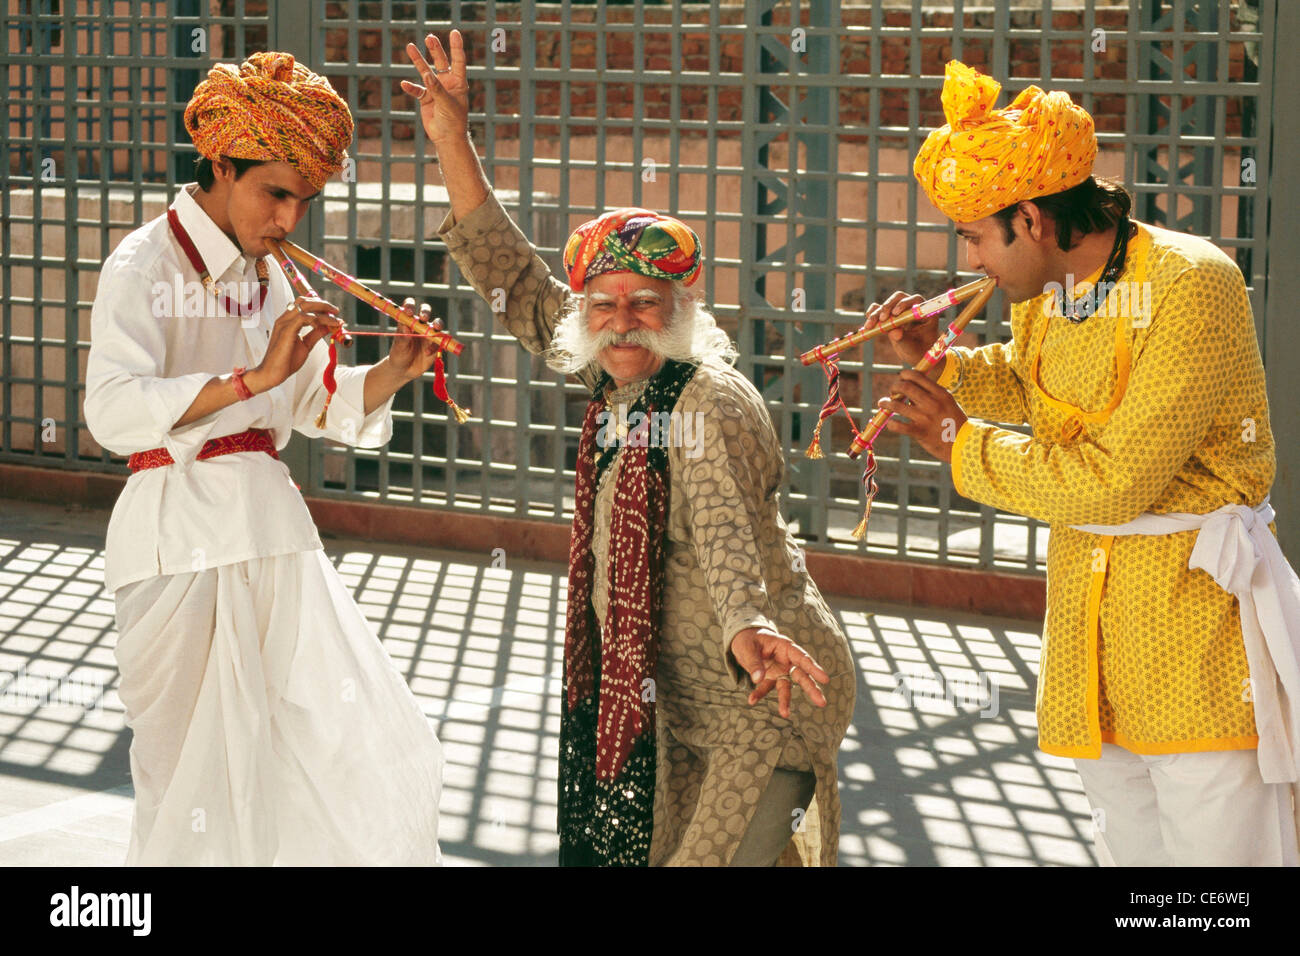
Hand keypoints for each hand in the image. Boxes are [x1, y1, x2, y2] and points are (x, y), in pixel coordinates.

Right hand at [245, 295, 340, 393]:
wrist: (272, 373)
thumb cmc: (286, 361)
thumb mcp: (306, 345)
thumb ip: (316, 334)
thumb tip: (328, 326)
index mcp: (288, 321)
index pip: (303, 304)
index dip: (320, 305)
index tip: (333, 312)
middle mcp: (285, 319)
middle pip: (304, 301)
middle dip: (323, 304)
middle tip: (336, 310)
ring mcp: (284, 323)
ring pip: (305, 306)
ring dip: (323, 310)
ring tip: (335, 320)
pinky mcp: (286, 331)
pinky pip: (302, 318)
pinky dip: (316, 319)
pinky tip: (324, 326)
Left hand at [386, 298, 444, 381]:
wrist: (404, 371)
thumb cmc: (398, 356)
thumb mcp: (398, 348)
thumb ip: (402, 338)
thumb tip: (405, 326)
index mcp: (407, 322)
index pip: (409, 308)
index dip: (410, 306)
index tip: (409, 312)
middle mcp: (419, 325)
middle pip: (425, 311)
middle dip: (425, 312)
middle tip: (423, 318)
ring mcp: (428, 334)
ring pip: (437, 324)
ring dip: (437, 324)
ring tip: (435, 329)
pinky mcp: (436, 344)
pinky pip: (440, 341)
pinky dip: (434, 346)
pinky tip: (427, 353)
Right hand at [401, 30, 469, 148]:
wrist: (447, 137)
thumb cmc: (453, 121)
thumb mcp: (447, 103)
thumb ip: (437, 88)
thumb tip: (426, 74)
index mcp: (458, 82)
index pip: (458, 61)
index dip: (456, 47)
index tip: (454, 33)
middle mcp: (447, 83)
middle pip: (440, 61)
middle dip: (435, 49)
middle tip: (430, 37)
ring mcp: (435, 90)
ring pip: (425, 71)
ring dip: (418, 60)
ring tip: (409, 47)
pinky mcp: (426, 99)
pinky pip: (416, 90)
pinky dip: (410, 87)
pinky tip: (405, 84)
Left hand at [730, 626, 829, 718]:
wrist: (743, 640)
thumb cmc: (749, 639)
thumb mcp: (748, 647)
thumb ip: (754, 662)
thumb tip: (758, 679)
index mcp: (785, 647)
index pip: (802, 658)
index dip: (813, 668)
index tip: (825, 679)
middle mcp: (786, 660)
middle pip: (801, 675)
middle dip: (811, 688)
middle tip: (822, 702)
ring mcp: (779, 670)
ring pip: (786, 687)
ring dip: (785, 700)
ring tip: (785, 714)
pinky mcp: (770, 678)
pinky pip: (766, 688)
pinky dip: (759, 694)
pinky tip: (752, 700)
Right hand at [862, 289, 934, 365]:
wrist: (917, 354)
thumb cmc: (919, 351)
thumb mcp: (913, 348)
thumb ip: (904, 340)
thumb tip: (894, 332)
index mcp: (926, 312)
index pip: (916, 300)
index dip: (904, 304)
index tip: (895, 314)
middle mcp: (913, 307)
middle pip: (899, 298)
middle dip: (888, 307)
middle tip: (881, 320)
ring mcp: (901, 310)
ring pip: (888, 304)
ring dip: (877, 313)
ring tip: (869, 326)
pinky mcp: (891, 315)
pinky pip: (879, 309)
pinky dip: (872, 313)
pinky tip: (868, 322)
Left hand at [880, 368, 966, 462]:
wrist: (963, 444)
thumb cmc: (953, 422)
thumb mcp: (947, 403)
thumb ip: (930, 395)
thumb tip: (909, 389)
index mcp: (940, 393)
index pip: (917, 376)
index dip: (904, 375)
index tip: (901, 379)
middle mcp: (932, 403)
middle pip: (905, 387)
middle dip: (894, 387)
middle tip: (892, 392)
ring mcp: (925, 418)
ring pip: (897, 405)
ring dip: (886, 403)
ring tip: (882, 403)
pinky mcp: (920, 432)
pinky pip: (898, 426)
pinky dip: (891, 424)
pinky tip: (891, 423)